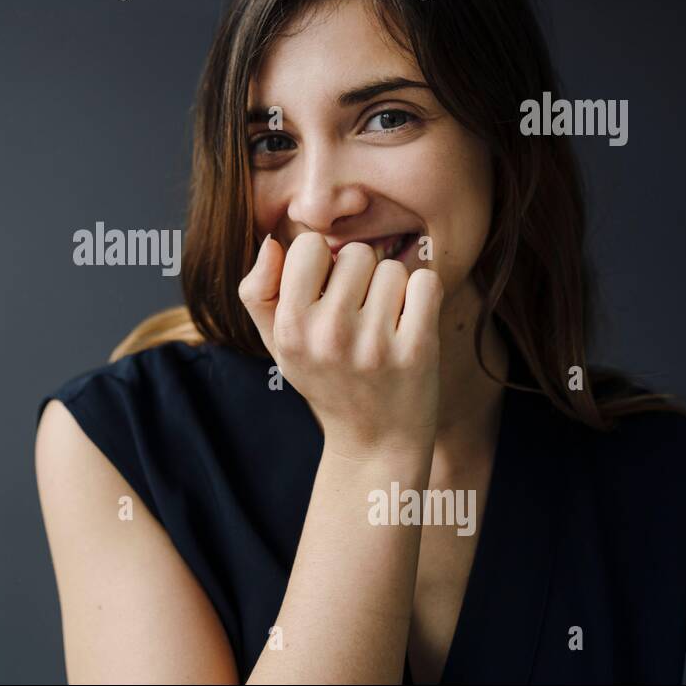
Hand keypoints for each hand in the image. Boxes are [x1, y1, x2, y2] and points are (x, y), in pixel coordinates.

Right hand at [237, 232, 443, 457]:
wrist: (374, 442)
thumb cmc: (325, 380)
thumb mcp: (277, 344)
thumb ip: (259, 292)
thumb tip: (272, 244)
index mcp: (290, 328)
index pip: (308, 246)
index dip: (322, 263)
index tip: (327, 291)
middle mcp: (328, 334)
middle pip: (356, 253)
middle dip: (361, 275)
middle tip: (359, 312)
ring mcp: (374, 343)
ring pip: (392, 268)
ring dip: (393, 289)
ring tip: (383, 324)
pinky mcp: (417, 350)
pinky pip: (426, 283)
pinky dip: (423, 296)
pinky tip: (410, 322)